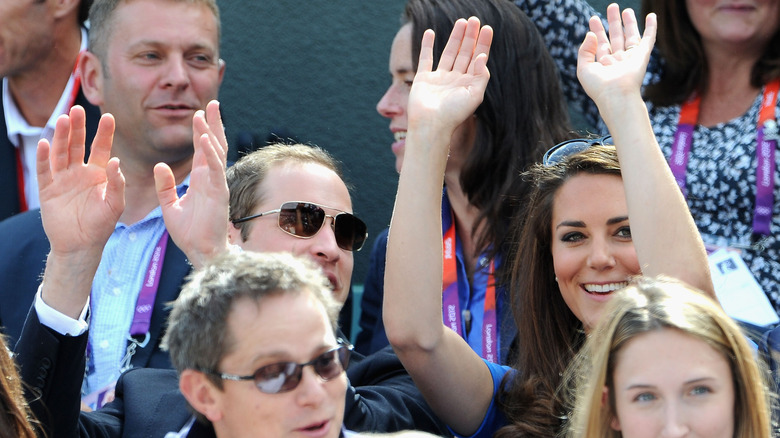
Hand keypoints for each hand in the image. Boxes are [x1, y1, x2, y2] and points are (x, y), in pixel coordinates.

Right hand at [38, 106, 124, 256]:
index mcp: (99, 174)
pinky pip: (44, 171)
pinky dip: (44, 157)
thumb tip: (117, 161)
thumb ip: (117, 183)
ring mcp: (63, 180)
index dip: (104, 133)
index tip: (109, 116)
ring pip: (61, 153)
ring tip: (63, 120)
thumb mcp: (115, 205)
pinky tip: (45, 143)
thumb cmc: (101, 225)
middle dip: (78, 128)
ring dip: (61, 137)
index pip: (101, 149)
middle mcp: (80, 173)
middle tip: (78, 109)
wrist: (80, 245)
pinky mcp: (48, 190)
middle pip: (78, 145)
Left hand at [155, 100, 229, 268]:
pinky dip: (211, 154)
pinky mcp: (219, 193)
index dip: (201, 131)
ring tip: (206, 114)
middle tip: (212, 103)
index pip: (202, 150)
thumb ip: (165, 185)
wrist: (200, 252)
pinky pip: (214, 169)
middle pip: (214, 145)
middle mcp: (211, 178)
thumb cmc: (189, 233)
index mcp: (201, 180)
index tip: (199, 113)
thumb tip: (159, 165)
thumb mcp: (170, 206)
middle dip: (213, 124)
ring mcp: (216, 184)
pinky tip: (207, 139)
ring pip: (216, 153)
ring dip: (211, 132)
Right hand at [407, 17, 492, 132]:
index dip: (483, 43)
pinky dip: (427, 45)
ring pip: (449, 53)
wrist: (430, 125)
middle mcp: (455, 80)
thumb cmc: (453, 114)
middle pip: (465, 53)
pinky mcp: (423, 79)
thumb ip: (481, 76)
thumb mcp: (475, 96)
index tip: (487, 28)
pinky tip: (430, 32)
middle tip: (474, 20)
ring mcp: (439, 79)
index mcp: (468, 84)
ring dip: (455, 37)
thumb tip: (482, 56)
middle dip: (470, 36)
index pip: (478, 59)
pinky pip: (426, 59)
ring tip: (460, 22)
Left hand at [577, 5, 656, 102]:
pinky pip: (648, 39)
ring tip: (625, 10)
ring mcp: (630, 58)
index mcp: (604, 65)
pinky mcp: (642, 56)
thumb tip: (590, 34)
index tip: (593, 19)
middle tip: (611, 7)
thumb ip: (584, 50)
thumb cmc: (599, 86)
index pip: (600, 44)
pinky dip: (651, 28)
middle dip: (613, 22)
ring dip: (629, 22)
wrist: (616, 95)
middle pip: (615, 37)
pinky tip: (651, 16)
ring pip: (630, 36)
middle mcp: (618, 61)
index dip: (597, 30)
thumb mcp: (584, 69)